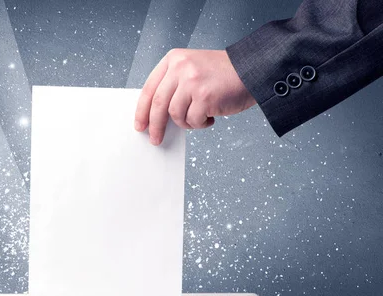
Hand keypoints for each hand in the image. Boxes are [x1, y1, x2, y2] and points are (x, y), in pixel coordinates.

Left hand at [134, 49, 255, 144]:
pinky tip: (210, 116)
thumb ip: (173, 86)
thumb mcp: (191, 70)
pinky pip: (192, 120)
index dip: (142, 110)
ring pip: (175, 114)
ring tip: (199, 117)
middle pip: (157, 104)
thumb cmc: (222, 75)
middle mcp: (180, 68)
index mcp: (173, 59)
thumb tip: (155, 115)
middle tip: (155, 139)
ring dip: (186, 122)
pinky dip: (200, 123)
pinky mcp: (204, 96)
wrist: (252, 70)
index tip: (140, 125)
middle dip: (155, 126)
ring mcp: (192, 81)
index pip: (149, 88)